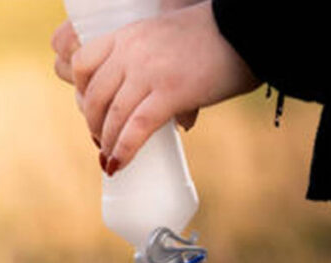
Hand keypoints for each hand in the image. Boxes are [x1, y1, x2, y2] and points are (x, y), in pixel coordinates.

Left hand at [52, 1, 258, 173]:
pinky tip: (118, 165)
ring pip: (112, 116)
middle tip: (100, 140)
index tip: (88, 108)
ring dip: (106, 143)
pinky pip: (137, 128)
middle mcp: (132, 51)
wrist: (250, 28)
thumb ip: (159, 67)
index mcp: (128, 34)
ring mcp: (149, 71)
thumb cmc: (218, 36)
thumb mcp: (169, 36)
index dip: (80, 91)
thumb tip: (177, 121)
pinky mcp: (171, 92)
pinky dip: (123, 150)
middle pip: (94, 96)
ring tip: (109, 158)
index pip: (82, 62)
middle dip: (93, 124)